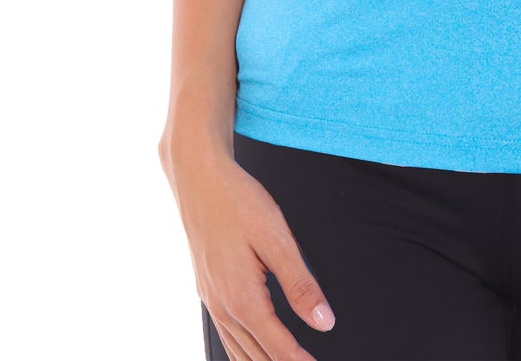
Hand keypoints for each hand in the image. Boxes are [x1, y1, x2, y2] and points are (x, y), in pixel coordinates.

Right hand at [161, 139, 336, 360]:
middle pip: (255, 356)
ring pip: (236, 350)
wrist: (198, 178)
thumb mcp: (277, 238)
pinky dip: (240, 352)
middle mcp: (222, 306)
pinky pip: (224, 334)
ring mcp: (210, 299)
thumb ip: (300, 284)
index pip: (277, 347)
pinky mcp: (206, 289)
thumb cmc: (238, 201)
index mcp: (242, 298)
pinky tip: (249, 352)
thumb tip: (322, 321)